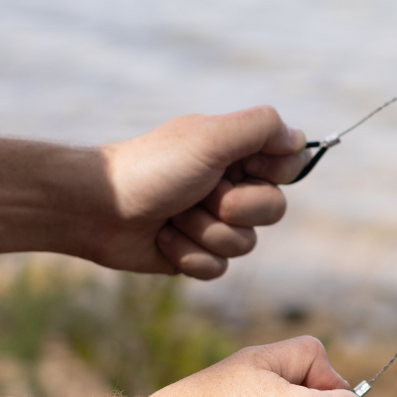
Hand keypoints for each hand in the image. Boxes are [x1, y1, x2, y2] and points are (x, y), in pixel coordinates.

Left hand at [92, 106, 309, 279]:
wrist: (96, 209)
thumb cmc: (152, 168)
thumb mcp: (211, 138)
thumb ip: (261, 128)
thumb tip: (300, 139)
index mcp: (238, 151)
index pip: (290, 164)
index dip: (272, 172)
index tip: (244, 166)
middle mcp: (231, 184)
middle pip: (274, 209)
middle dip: (235, 208)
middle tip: (201, 194)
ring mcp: (215, 220)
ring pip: (246, 244)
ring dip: (205, 232)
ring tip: (173, 216)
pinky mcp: (196, 252)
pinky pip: (219, 268)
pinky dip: (189, 255)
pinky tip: (163, 239)